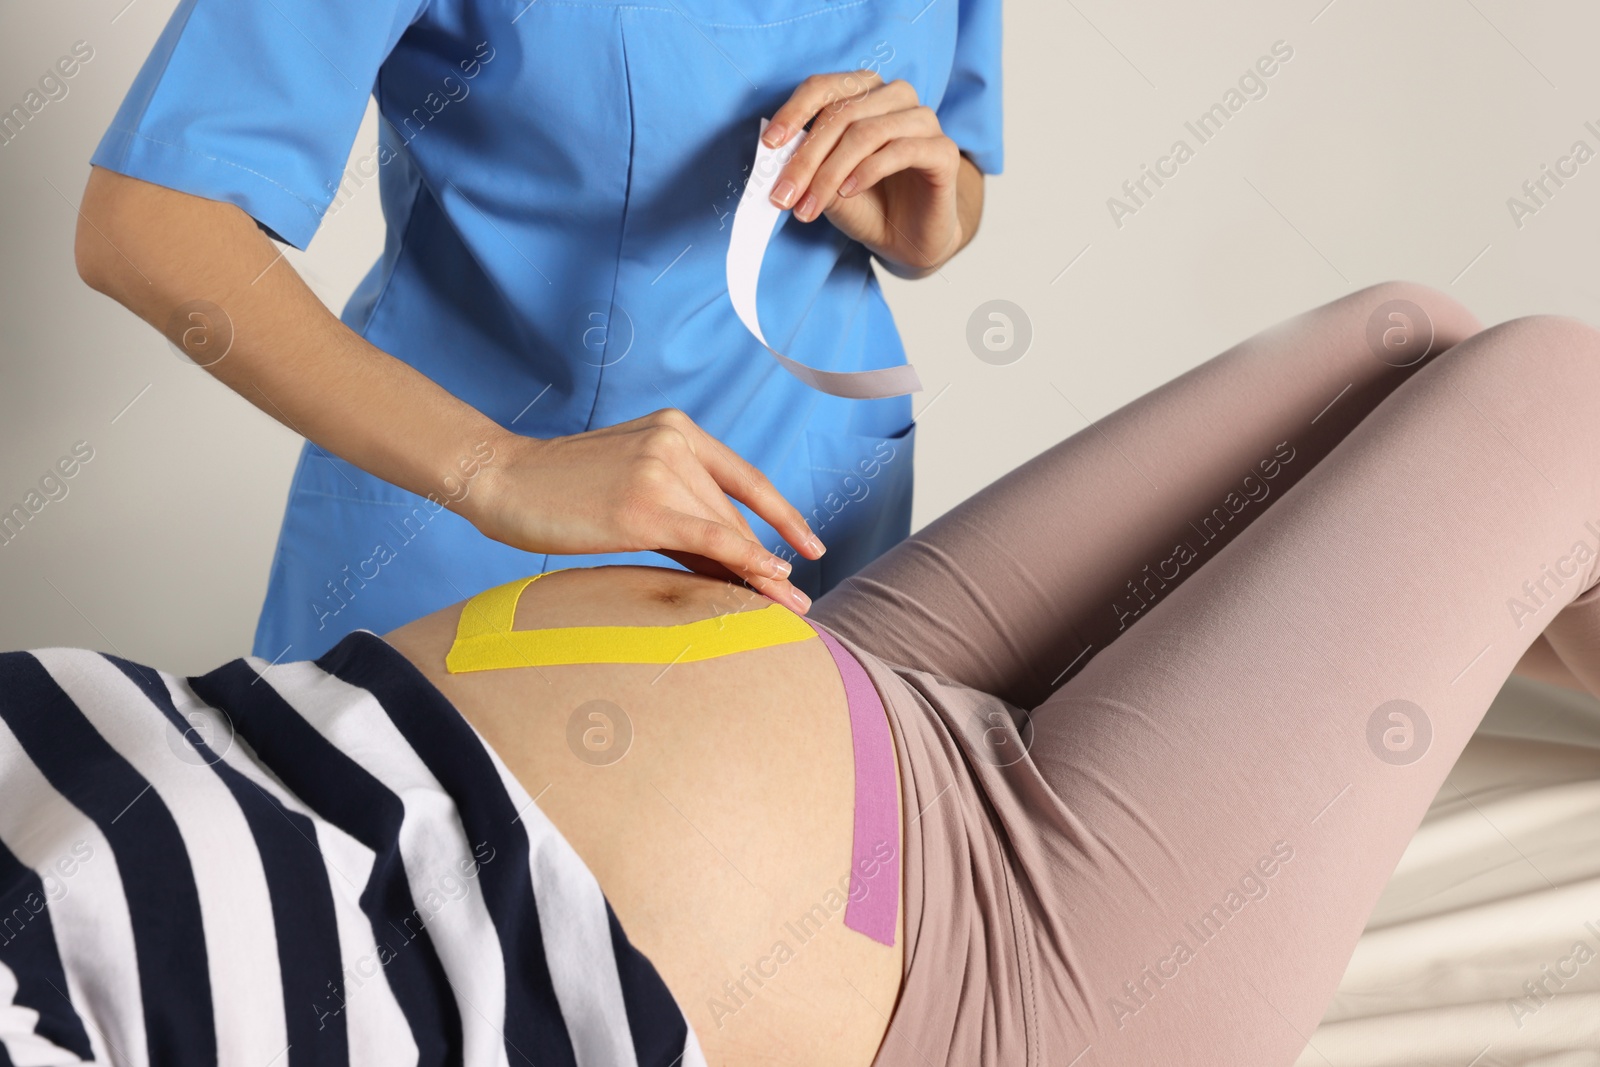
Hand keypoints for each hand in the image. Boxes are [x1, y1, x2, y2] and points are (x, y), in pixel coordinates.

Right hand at [465, 408, 823, 611]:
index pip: (744, 478)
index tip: (810, 546)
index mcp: (676, 428)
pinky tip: (769, 583)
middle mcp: (674, 442)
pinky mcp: (642, 508)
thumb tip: (731, 558)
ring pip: (725, 529)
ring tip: (785, 609)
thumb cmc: (562, 490)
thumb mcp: (630, 482)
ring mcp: (659, 471)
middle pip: (734, 512)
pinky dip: (745, 562)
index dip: (783, 516)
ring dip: (759, 573)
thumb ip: (679, 507)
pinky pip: (709, 539)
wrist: (503, 480)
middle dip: (768, 559)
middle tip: (797, 600)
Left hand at [764, 71, 964, 274]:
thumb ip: (805, 165)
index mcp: (865, 93)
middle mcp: (896, 97)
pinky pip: (901, 151)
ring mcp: (923, 121)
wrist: (909, 241)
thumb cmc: (867, 204)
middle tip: (782, 196)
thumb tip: (775, 157)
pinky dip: (867, 171)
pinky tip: (847, 192)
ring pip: (868, 132)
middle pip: (842, 113)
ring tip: (809, 206)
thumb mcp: (825, 184)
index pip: (824, 88)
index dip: (793, 112)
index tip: (769, 144)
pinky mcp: (943, 151)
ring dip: (830, 172)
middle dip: (806, 158)